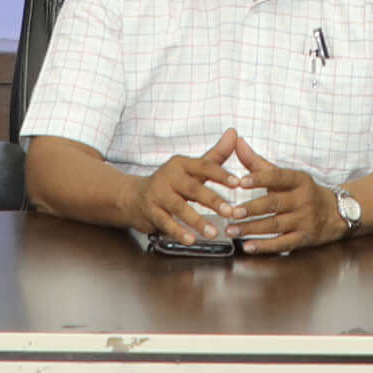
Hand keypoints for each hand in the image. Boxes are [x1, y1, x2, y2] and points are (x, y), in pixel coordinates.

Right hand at [127, 135, 252, 245]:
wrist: (133, 196)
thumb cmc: (171, 182)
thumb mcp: (192, 168)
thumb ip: (215, 155)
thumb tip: (234, 133)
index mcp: (182, 163)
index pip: (204, 166)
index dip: (221, 174)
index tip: (238, 183)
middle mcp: (169, 176)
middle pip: (193, 188)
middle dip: (213, 200)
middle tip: (230, 212)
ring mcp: (158, 194)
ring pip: (179, 207)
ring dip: (197, 220)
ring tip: (213, 233)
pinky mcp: (150, 211)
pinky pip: (165, 222)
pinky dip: (178, 232)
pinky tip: (191, 239)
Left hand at [218, 147, 347, 254]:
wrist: (336, 213)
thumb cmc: (303, 192)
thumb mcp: (287, 176)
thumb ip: (259, 163)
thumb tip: (237, 142)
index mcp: (299, 180)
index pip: (278, 177)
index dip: (260, 179)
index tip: (240, 181)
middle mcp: (303, 199)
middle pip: (274, 203)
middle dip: (252, 208)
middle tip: (231, 211)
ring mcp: (304, 220)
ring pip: (275, 225)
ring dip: (252, 228)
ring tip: (231, 229)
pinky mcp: (303, 238)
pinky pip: (282, 243)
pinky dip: (265, 246)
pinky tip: (248, 246)